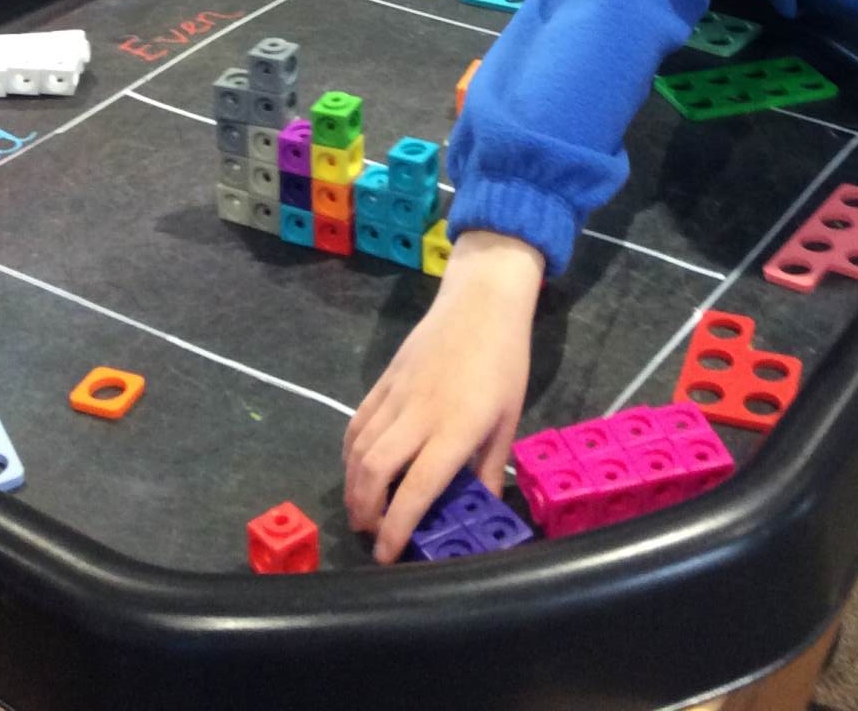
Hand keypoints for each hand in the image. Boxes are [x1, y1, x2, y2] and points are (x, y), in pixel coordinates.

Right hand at [343, 230, 543, 562]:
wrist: (482, 301)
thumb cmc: (504, 361)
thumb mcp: (508, 419)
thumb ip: (488, 468)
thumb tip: (480, 512)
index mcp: (455, 429)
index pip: (416, 489)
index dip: (396, 528)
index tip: (386, 556)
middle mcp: (419, 415)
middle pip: (373, 472)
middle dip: (364, 512)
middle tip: (371, 533)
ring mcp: (396, 394)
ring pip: (358, 449)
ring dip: (353, 486)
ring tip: (362, 508)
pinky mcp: (383, 379)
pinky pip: (357, 422)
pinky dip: (349, 452)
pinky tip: (356, 467)